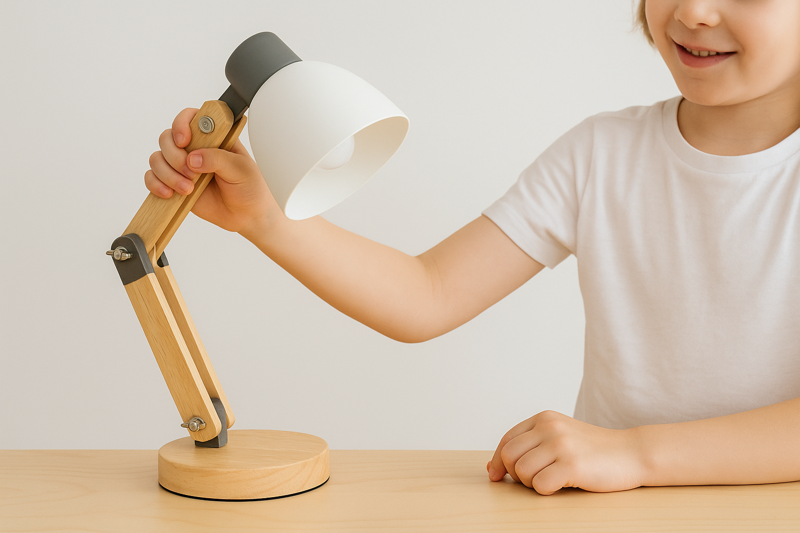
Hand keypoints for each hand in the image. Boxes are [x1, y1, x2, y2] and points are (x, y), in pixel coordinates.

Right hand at [145, 108, 280, 236]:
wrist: (246, 215)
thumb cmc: (249, 187)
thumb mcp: (240, 169)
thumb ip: (217, 159)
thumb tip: (192, 159)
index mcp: (213, 137)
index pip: (189, 117)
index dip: (181, 124)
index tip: (184, 141)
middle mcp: (195, 147)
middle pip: (167, 138)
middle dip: (174, 156)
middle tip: (192, 173)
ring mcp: (182, 165)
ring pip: (157, 158)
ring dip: (167, 174)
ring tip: (188, 189)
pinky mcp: (174, 183)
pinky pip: (152, 178)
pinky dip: (156, 184)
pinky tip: (170, 194)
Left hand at [487, 410, 645, 494]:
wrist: (632, 453)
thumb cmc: (593, 450)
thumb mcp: (560, 436)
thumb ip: (530, 445)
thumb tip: (492, 469)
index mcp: (543, 418)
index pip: (507, 440)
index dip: (497, 461)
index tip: (497, 476)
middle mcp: (549, 427)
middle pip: (508, 457)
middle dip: (516, 474)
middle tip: (536, 479)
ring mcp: (560, 444)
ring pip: (522, 472)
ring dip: (533, 484)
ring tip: (553, 480)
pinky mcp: (572, 464)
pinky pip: (540, 485)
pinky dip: (547, 491)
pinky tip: (564, 484)